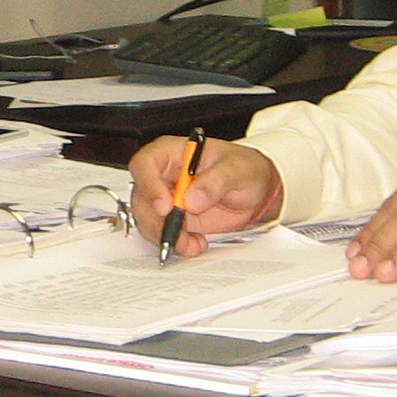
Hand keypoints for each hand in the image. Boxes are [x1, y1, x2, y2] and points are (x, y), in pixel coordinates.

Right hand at [127, 137, 283, 258]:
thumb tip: (192, 198)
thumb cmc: (244, 168)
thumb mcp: (237, 169)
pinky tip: (196, 243)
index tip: (165, 207)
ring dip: (166, 236)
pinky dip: (176, 244)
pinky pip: (162, 234)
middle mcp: (163, 175)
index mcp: (172, 152)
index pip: (145, 164)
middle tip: (180, 234)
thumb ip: (216, 181)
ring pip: (147, 220)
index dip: (149, 186)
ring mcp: (166, 198)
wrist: (255, 190)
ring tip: (192, 243)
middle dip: (157, 221)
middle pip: (141, 198)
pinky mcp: (173, 219)